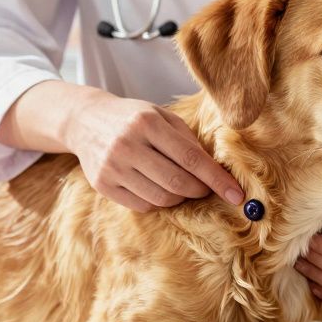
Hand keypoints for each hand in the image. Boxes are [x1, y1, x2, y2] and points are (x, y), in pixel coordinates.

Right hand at [64, 89, 244, 212]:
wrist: (84, 120)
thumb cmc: (131, 118)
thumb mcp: (160, 115)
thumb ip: (187, 139)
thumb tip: (215, 169)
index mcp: (147, 123)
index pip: (191, 158)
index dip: (217, 179)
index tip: (237, 195)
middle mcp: (127, 145)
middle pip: (177, 182)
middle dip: (200, 190)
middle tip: (206, 188)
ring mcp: (112, 167)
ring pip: (161, 198)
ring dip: (181, 198)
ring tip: (182, 186)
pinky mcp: (103, 185)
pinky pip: (143, 205)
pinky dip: (159, 202)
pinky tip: (159, 188)